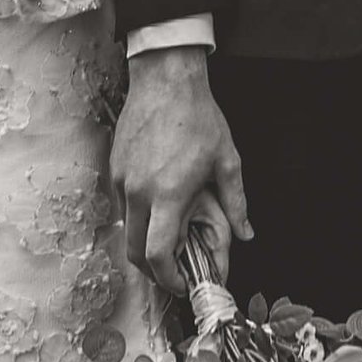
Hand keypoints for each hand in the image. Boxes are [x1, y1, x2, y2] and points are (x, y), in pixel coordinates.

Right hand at [112, 48, 251, 292]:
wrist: (166, 79)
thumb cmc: (197, 116)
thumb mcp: (226, 161)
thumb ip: (236, 203)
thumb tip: (246, 233)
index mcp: (168, 194)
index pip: (157, 253)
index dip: (167, 277)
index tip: (181, 282)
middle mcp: (139, 192)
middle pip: (134, 251)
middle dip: (152, 270)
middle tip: (173, 271)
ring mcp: (122, 180)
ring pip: (127, 229)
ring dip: (144, 241)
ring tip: (169, 235)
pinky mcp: (115, 168)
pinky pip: (122, 205)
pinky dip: (138, 216)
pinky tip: (157, 205)